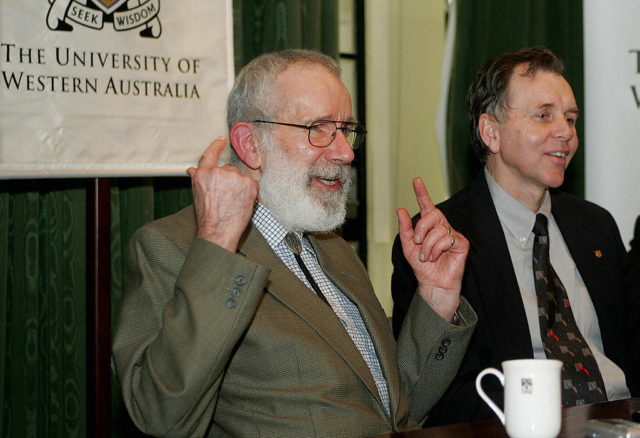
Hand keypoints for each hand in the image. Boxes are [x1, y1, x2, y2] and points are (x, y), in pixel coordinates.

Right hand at [187, 137, 258, 251]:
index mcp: (204, 173)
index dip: (216, 145)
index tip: (221, 140)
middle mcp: (220, 172)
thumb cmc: (207, 217)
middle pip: (228, 169)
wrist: (219, 231)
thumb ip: (198, 179)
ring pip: (240, 177)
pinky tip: (241, 202)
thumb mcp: (197, 195)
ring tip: (232, 202)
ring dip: (239, 187)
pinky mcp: (249, 184)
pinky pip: (251, 184)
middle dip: (229, 180)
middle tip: (226, 196)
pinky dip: (249, 192)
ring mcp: (236, 177)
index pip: (210, 154)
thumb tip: (193, 170)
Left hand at [397, 177, 468, 320]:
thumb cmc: (422, 266)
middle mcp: (442, 227)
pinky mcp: (461, 243)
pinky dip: (437, 248)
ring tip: (427, 256)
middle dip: (421, 228)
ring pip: (438, 229)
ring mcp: (452, 234)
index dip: (422, 192)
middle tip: (417, 243)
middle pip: (432, 214)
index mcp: (429, 226)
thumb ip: (405, 229)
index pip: (427, 205)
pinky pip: (446, 238)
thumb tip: (401, 210)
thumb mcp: (408, 247)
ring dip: (427, 245)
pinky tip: (437, 256)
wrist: (432, 283)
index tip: (416, 180)